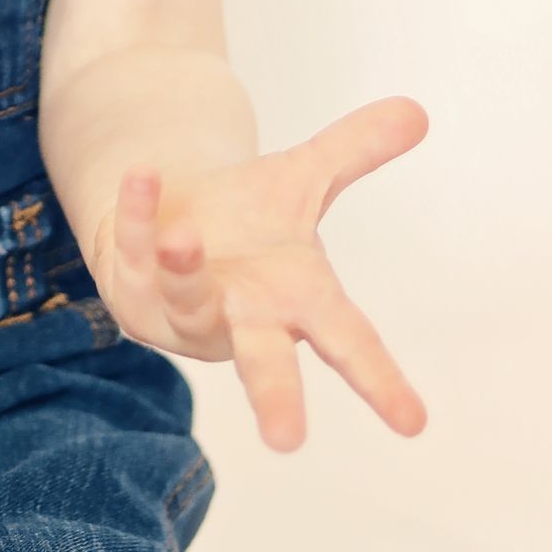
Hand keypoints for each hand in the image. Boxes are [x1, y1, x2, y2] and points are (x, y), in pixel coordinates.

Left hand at [88, 96, 430, 453]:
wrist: (169, 221)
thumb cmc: (248, 223)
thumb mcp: (304, 180)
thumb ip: (354, 150)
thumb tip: (416, 110)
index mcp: (298, 301)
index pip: (349, 343)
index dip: (381, 382)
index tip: (415, 424)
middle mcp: (244, 318)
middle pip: (265, 363)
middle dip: (276, 398)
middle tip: (287, 441)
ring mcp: (186, 310)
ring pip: (188, 301)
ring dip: (185, 272)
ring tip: (182, 239)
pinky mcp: (135, 288)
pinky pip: (135, 251)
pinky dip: (138, 215)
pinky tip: (141, 175)